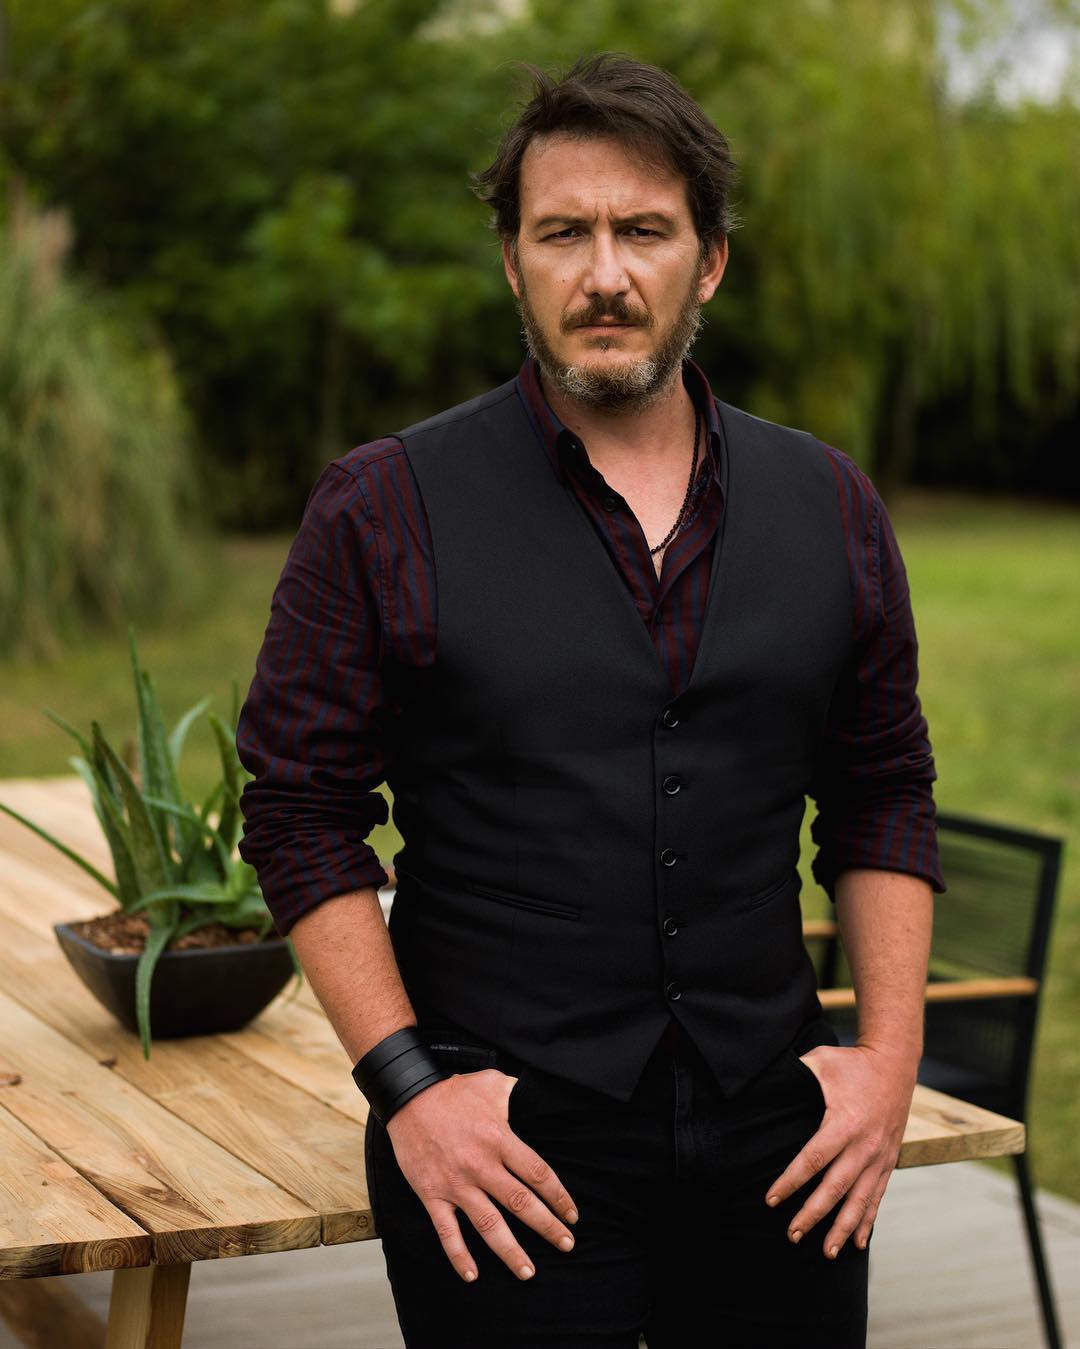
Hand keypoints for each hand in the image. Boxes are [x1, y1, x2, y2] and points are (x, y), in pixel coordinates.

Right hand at [384, 1067, 578, 1283]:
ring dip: (511, 1252)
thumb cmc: (453, 1091)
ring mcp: (456, 1183)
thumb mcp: (491, 1084)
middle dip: (547, 1228)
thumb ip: (517, 1093)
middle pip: (521, 1204)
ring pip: (489, 1225)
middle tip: (566, 1246)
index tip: (572, 1216)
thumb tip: (539, 1096)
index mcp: (499, 1139)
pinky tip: (472, 1276)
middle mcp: (481, 1165)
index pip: (538, 1175)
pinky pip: (447, 1232)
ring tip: (529, 1272)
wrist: (408, 1097)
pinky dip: (459, 1256)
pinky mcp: (432, 1195)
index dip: (559, 1198)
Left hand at [764, 1043, 915, 1258]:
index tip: (771, 1200)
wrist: (895, 1064)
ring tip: (825, 1253)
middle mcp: (864, 1146)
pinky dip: (867, 1221)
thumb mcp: (820, 1062)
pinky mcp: (889, 1161)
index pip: (811, 1161)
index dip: (790, 1183)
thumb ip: (795, 1076)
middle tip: (791, 1235)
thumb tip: (760, 1082)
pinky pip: (877, 1197)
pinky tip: (856, 1242)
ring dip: (841, 1228)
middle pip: (834, 1189)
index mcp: (844, 1124)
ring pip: (859, 1201)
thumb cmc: (852, 1063)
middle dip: (812, 1215)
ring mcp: (879, 1157)